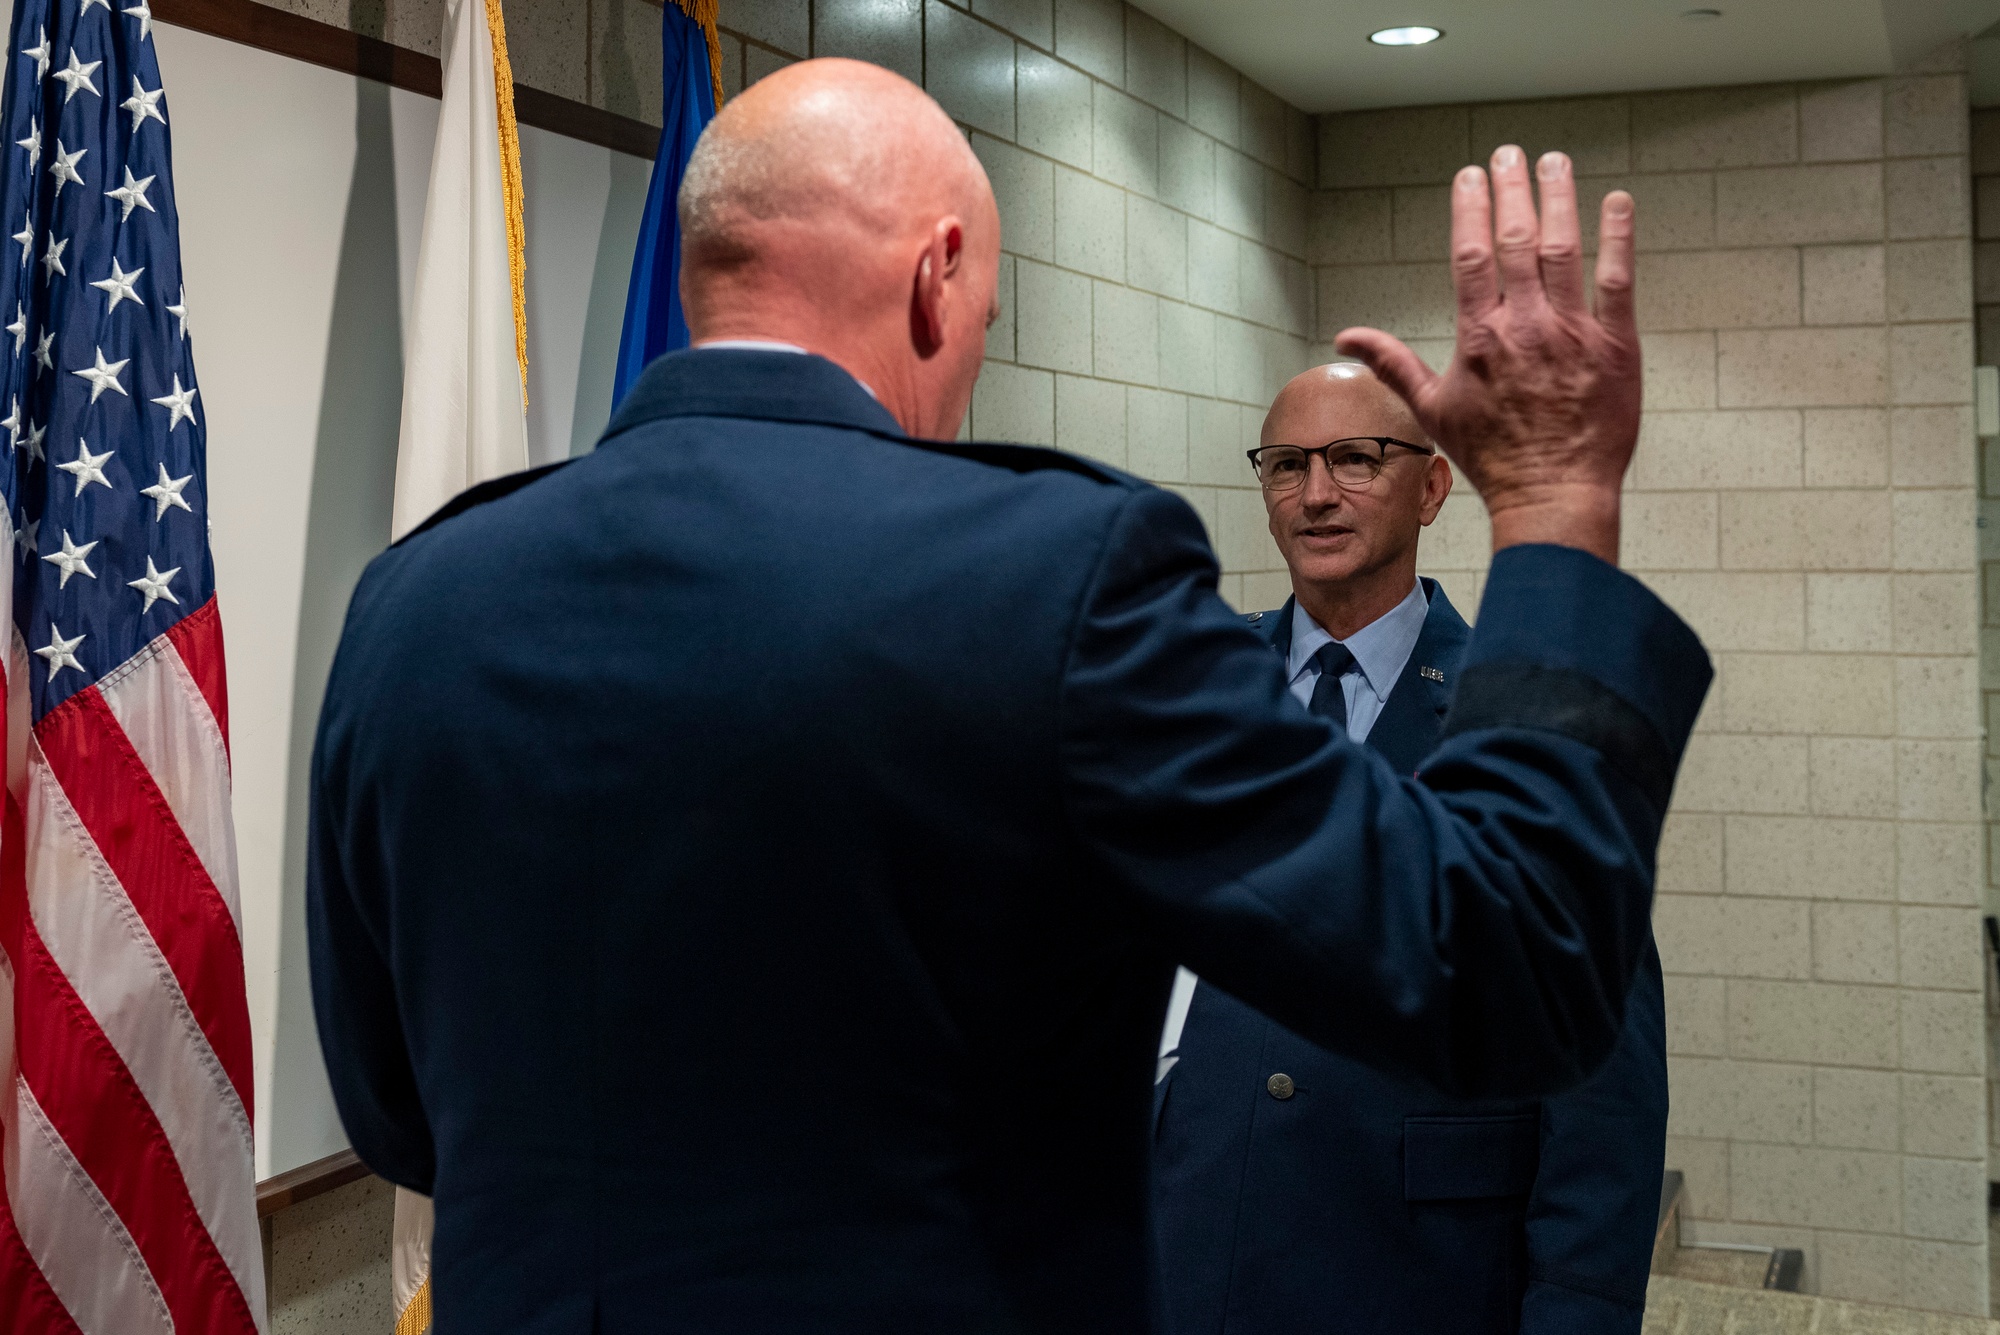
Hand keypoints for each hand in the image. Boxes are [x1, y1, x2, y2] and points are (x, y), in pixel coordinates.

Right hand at [1334, 146, 1638, 564]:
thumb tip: (1345, 339)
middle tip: (1511, 152)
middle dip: (1513, 188)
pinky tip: (1617, 202)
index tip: (1472, 174)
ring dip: (1559, 198)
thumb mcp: (1432, 409)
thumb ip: (1392, 363)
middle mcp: (1525, 325)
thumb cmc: (1492, 456)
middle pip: (1516, 239)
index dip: (1471, 207)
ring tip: (1555, 161)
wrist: (1553, 492)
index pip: (1470, 254)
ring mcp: (1573, 332)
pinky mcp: (1616, 346)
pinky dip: (1618, 237)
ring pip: (1566, 248)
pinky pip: (1618, 281)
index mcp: (1479, 336)